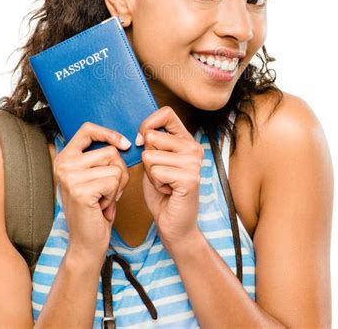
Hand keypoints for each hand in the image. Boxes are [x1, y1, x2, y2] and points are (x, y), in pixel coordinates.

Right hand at [53, 121, 130, 260]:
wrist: (87, 243)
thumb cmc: (96, 209)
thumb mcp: (95, 177)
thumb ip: (100, 157)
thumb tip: (124, 141)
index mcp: (64, 157)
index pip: (87, 129)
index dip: (109, 133)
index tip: (124, 144)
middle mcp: (63, 164)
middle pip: (110, 151)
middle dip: (119, 172)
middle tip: (107, 191)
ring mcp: (69, 176)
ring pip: (115, 166)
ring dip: (117, 185)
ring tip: (103, 199)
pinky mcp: (80, 190)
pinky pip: (114, 181)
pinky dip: (114, 196)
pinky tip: (102, 207)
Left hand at [138, 106, 203, 249]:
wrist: (174, 224)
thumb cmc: (162, 193)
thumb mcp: (154, 161)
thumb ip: (151, 143)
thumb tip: (142, 133)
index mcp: (187, 140)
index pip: (166, 113)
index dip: (147, 125)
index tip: (143, 142)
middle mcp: (194, 147)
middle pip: (152, 136)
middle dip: (147, 158)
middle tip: (161, 175)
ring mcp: (194, 162)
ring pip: (150, 156)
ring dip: (151, 174)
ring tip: (164, 184)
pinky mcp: (189, 178)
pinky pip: (156, 171)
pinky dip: (155, 184)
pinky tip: (168, 191)